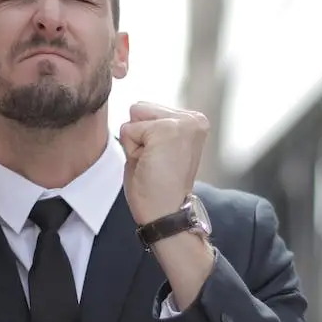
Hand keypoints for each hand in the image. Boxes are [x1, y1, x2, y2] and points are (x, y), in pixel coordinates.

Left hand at [118, 102, 208, 224]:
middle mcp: (194, 118)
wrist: (165, 214)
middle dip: (138, 136)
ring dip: (135, 143)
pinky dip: (131, 150)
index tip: (159, 160)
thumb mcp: (157, 147)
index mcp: (193, 121)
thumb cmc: (157, 187)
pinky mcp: (167, 130)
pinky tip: (150, 165)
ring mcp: (182, 122)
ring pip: (134, 117)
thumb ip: (150, 126)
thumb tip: (134, 107)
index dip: (143, 137)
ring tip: (152, 164)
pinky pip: (128, 130)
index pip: (147, 110)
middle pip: (139, 108)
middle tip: (154, 163)